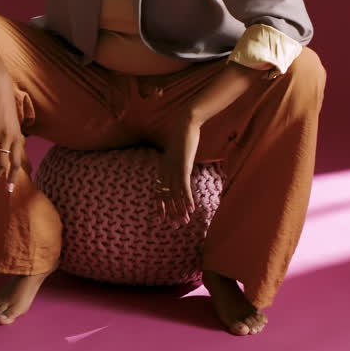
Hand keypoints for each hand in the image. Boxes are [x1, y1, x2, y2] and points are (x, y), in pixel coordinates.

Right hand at [0, 74, 24, 193]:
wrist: (0, 89)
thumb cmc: (8, 109)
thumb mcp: (15, 125)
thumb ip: (16, 140)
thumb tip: (16, 156)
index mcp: (17, 137)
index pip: (16, 162)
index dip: (12, 177)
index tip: (8, 189)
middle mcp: (8, 136)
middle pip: (3, 162)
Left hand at [155, 111, 202, 225]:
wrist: (184, 124)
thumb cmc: (181, 136)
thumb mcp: (176, 152)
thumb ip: (176, 161)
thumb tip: (178, 167)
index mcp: (163, 169)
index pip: (159, 192)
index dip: (160, 206)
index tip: (161, 219)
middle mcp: (166, 172)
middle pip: (167, 196)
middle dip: (171, 212)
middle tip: (175, 225)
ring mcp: (174, 170)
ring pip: (175, 194)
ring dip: (180, 209)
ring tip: (184, 221)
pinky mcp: (183, 167)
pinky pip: (184, 186)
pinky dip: (187, 199)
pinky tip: (191, 208)